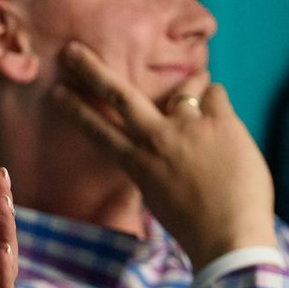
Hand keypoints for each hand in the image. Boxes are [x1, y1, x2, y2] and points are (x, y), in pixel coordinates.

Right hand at [52, 42, 275, 264]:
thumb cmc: (195, 226)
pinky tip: (224, 121)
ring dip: (192, 84)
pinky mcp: (222, 122)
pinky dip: (218, 104)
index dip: (75, 108)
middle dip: (93, 71)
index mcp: (138, 163)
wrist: (232, 237)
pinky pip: (217, 94)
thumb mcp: (159, 196)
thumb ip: (154, 163)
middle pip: (120, 96)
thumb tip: (161, 139)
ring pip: (186, 86)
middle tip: (73, 50)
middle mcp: (157, 139)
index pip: (98, 130)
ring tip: (198, 83)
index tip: (56, 89)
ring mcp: (189, 127)